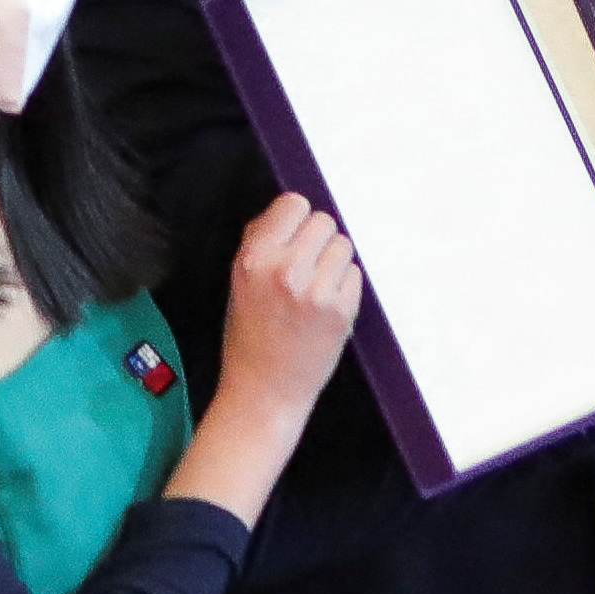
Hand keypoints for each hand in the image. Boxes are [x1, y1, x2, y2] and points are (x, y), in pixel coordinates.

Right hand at [217, 194, 364, 404]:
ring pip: (344, 245)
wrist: (264, 389)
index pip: (293, 204)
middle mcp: (285, 270)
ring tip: (315, 288)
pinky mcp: (342, 310)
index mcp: (254, 259)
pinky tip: (325, 306)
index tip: (295, 235)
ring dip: (333, 261)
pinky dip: (344, 286)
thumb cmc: (250, 336)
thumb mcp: (240, 281)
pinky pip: (355, 274)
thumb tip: (291, 210)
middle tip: (307, 265)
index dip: (296, 219)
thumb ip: (262, 242)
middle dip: (317, 240)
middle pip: (324, 221)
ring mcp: (316, 291)